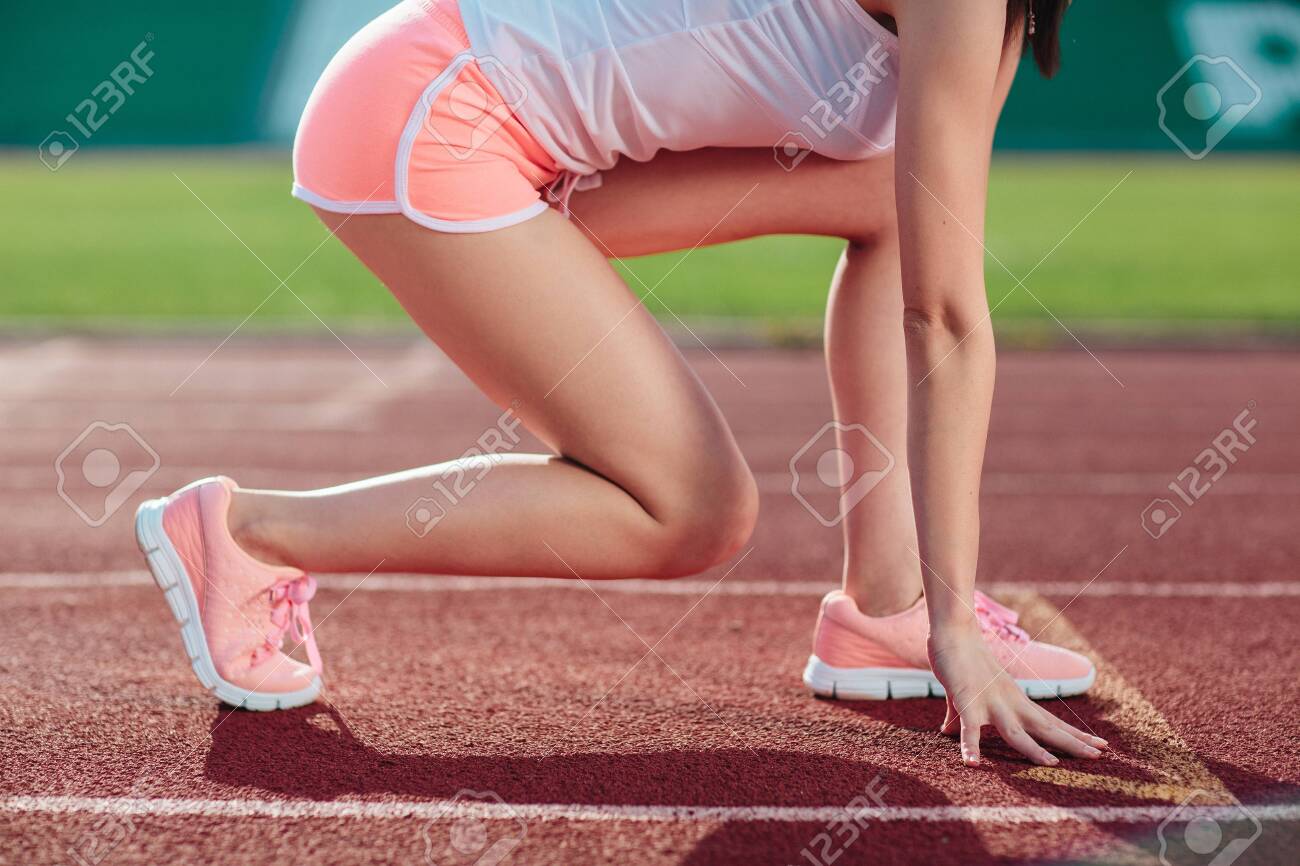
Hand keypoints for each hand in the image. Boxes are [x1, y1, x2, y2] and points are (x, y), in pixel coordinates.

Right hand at [928, 625, 1107, 765]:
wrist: (954, 632)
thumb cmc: (961, 659)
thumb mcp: (966, 691)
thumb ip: (959, 715)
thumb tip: (948, 730)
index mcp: (1016, 700)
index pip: (1051, 721)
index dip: (1074, 734)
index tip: (1100, 744)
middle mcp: (1010, 703)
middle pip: (1046, 728)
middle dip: (1072, 742)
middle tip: (1100, 754)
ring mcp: (991, 704)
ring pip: (1017, 733)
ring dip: (1035, 749)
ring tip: (1054, 765)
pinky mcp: (968, 703)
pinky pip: (970, 729)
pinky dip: (970, 746)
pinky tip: (972, 763)